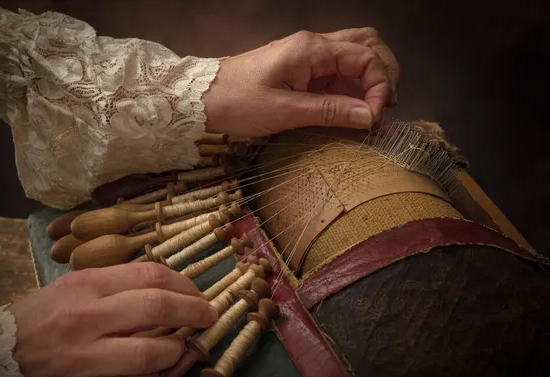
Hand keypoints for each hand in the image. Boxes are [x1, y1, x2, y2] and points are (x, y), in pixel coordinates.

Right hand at [8, 263, 216, 376]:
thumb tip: (164, 288)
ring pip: (149, 355)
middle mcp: (84, 318)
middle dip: (194, 311)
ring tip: (175, 351)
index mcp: (84, 286)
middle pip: (156, 307)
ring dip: (172, 353)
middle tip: (208, 317)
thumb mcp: (70, 291)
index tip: (198, 293)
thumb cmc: (35, 322)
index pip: (149, 275)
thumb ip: (113, 286)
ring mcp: (80, 358)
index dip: (184, 283)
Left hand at [203, 28, 399, 135]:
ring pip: (355, 55)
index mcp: (311, 49)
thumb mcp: (285, 111)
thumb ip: (330, 112)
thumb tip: (369, 117)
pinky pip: (337, 72)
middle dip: (385, 73)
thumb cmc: (237, 101)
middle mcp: (314, 46)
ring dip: (371, 78)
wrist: (203, 99)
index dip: (380, 86)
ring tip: (376, 107)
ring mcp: (308, 57)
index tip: (375, 117)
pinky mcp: (302, 71)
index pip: (365, 57)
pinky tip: (355, 108)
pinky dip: (353, 87)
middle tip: (387, 106)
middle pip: (367, 44)